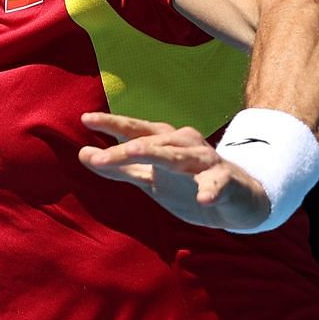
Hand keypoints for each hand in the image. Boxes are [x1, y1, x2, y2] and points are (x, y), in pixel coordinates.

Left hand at [78, 111, 271, 230]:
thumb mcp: (149, 177)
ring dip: (160, 155)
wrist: (235, 200)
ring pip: (179, 157)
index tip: (85, 119)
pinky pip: (217, 184)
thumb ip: (119, 167)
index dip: (111, 123)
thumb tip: (83, 154)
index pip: (134, 130)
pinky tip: (204, 199)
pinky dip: (211, 189)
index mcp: (164, 142)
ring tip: (136, 153)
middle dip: (126, 149)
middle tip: (102, 156)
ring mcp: (205, 161)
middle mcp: (183, 145)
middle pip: (151, 143)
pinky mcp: (225, 181)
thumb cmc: (186, 183)